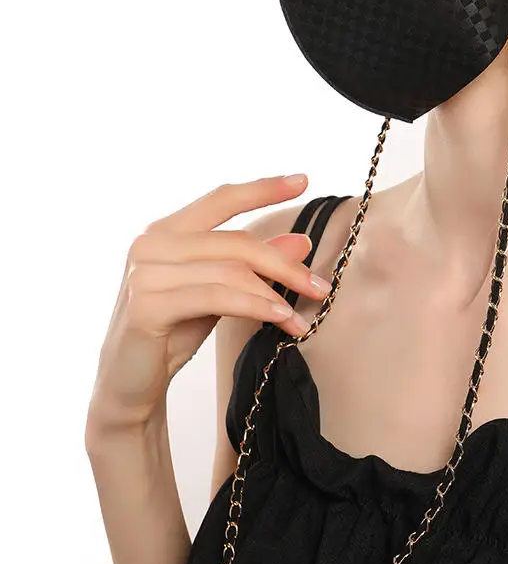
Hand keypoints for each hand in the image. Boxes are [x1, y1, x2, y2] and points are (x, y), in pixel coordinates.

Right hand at [86, 174, 332, 433]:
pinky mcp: (147, 303)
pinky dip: (255, 305)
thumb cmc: (174, 331)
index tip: (303, 180)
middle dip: (285, 265)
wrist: (130, 383)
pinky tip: (279, 317)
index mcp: (167, 230)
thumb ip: (253, 265)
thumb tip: (302, 241)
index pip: (222, 199)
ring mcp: (146, 271)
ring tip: (300, 319)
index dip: (263, 188)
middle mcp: (151, 243)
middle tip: (321, 288)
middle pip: (236, 242)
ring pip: (230, 271)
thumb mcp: (220, 291)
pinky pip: (217, 296)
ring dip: (275, 294)